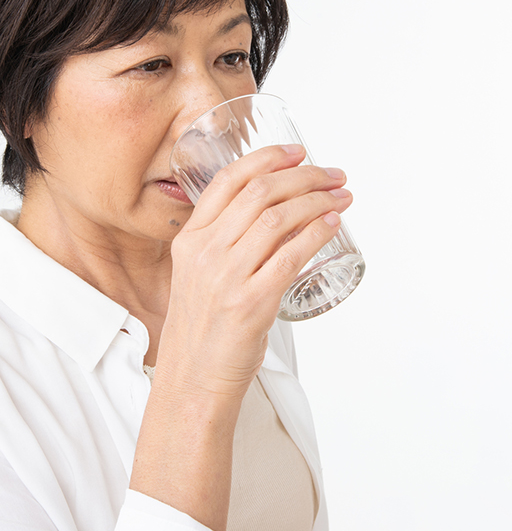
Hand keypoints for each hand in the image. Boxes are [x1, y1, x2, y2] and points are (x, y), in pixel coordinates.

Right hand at [158, 143, 351, 402]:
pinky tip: (333, 224)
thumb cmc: (201, 329)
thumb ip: (224, 245)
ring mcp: (226, 276)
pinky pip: (291, 256)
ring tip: (341, 196)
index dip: (267, 158)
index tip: (297, 151)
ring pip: (278, 218)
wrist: (192, 379)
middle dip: (304, 175)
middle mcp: (205, 251)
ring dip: (317, 200)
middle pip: (260, 193)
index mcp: (189, 239)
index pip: (228, 181)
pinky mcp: (250, 302)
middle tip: (332, 174)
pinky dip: (317, 233)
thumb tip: (277, 220)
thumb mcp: (198, 275)